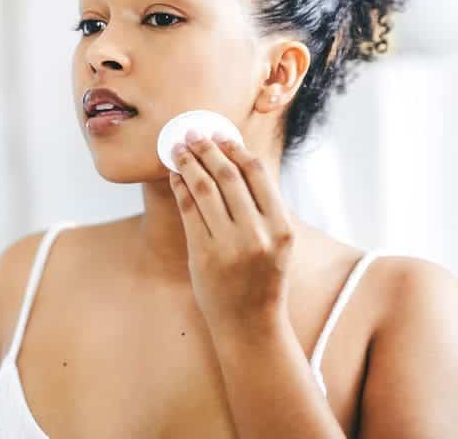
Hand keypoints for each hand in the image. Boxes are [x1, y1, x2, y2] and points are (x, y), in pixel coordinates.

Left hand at [169, 129, 294, 334]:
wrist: (250, 325)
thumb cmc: (264, 278)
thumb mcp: (278, 242)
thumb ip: (264, 207)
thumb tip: (237, 162)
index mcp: (282, 227)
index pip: (257, 174)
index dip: (236, 149)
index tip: (221, 135)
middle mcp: (258, 234)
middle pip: (228, 176)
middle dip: (208, 149)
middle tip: (193, 133)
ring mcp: (230, 246)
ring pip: (205, 189)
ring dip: (189, 163)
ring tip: (179, 149)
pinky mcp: (203, 255)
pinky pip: (189, 210)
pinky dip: (180, 188)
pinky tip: (175, 175)